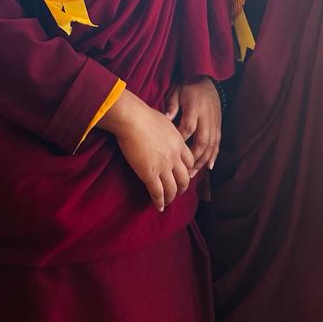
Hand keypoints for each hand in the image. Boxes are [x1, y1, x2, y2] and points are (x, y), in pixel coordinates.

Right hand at [101, 89, 195, 211]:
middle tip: (177, 192)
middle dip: (182, 188)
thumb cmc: (143, 115)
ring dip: (171, 198)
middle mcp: (175, 157)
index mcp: (179, 143)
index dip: (187, 171)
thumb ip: (168, 129)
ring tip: (167, 202)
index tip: (183, 175)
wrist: (132, 118)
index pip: (190, 162)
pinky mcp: (150, 174)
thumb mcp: (164, 120)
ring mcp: (163, 167)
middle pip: (184, 178)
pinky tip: (159, 207)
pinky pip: (157, 192)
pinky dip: (159, 202)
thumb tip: (164, 127)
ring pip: (172, 188)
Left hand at [165, 77, 221, 173]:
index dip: (180, 141)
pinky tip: (209, 167)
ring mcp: (214, 123)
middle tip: (182, 172)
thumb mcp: (176, 92)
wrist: (207, 80)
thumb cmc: (188, 87)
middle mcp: (206, 118)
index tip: (170, 153)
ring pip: (211, 146)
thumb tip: (166, 119)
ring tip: (192, 174)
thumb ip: (172, 105)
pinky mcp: (218, 126)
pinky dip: (214, 156)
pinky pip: (217, 144)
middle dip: (193, 158)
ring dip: (202, 161)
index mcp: (195, 109)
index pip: (188, 128)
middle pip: (202, 141)